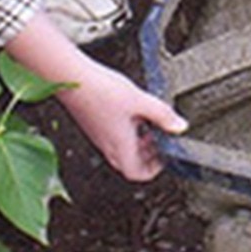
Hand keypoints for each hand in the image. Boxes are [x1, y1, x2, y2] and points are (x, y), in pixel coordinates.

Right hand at [5, 13, 188, 181]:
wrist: (70, 78)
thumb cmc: (100, 90)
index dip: (154, 169)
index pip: (137, 173)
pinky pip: (113, 137)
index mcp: (119, 145)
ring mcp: (99, 135)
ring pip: (122, 149)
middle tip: (160, 139)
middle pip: (130, 163)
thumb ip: (163, 114)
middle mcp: (107, 144)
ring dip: (138, 142)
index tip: (166, 155)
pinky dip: (127, 131)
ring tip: (149, 123)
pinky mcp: (94, 124)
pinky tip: (134, 111)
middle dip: (148, 155)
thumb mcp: (140, 101)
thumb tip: (180, 127)